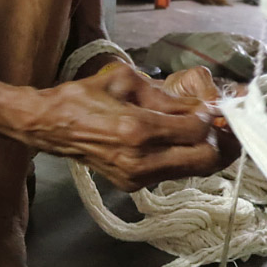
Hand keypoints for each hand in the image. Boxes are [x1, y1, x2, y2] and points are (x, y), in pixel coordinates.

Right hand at [18, 65, 232, 190]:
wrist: (51, 126)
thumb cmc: (84, 96)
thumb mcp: (125, 81)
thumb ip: (164, 95)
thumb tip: (197, 105)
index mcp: (136, 128)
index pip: (196, 130)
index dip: (210, 117)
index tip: (210, 106)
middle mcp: (140, 159)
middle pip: (203, 159)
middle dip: (216, 140)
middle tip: (215, 123)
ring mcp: (136, 178)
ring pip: (192, 171)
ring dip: (202, 150)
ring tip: (199, 131)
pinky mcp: (131, 186)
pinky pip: (171, 174)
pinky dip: (182, 158)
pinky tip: (177, 141)